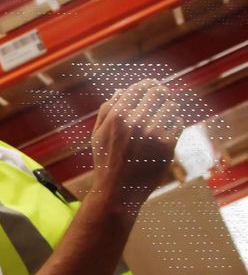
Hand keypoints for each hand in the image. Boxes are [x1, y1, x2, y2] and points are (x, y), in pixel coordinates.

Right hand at [90, 80, 183, 206]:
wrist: (119, 190)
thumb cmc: (106, 161)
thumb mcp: (97, 134)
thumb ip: (107, 110)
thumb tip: (121, 90)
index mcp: (117, 116)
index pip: (138, 88)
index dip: (148, 84)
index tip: (153, 85)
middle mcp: (135, 121)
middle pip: (158, 93)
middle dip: (162, 92)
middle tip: (163, 96)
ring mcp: (153, 133)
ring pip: (171, 106)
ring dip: (169, 107)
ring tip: (166, 113)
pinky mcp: (167, 146)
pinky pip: (178, 123)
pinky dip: (175, 123)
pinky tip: (168, 129)